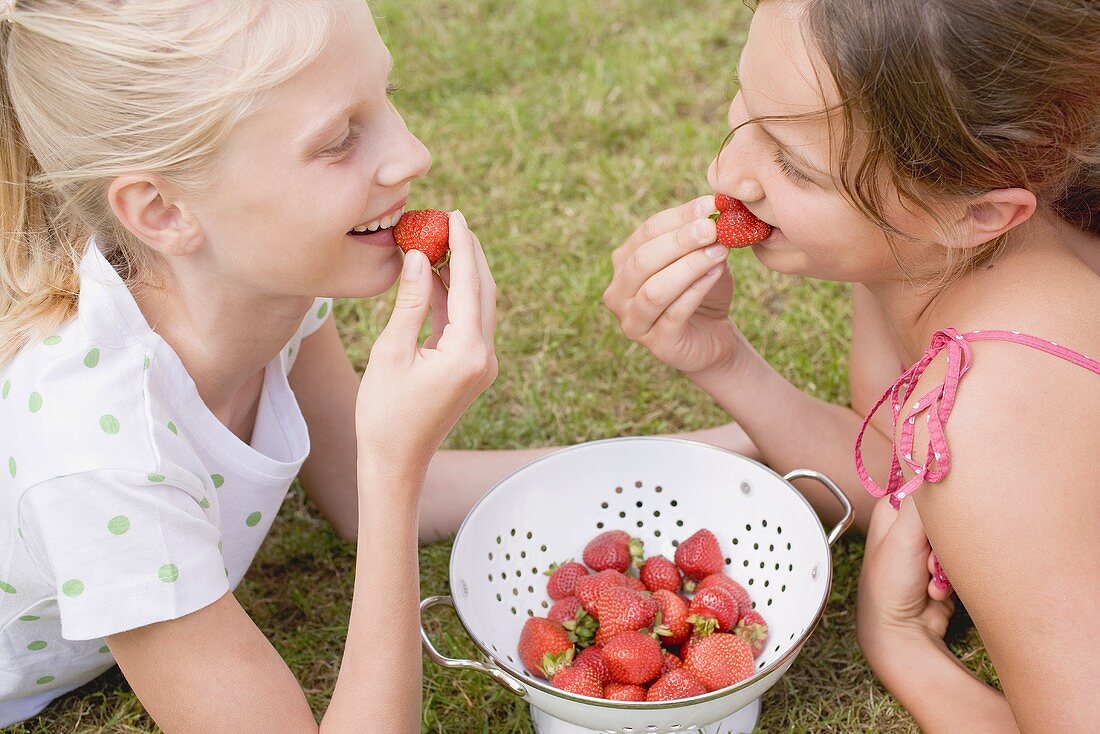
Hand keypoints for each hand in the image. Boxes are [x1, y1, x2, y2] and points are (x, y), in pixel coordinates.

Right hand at [354, 211, 497, 480]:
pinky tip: (436, 276)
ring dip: (463, 274)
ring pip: (480, 306)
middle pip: (485, 291)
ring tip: (439, 240)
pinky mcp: (472, 369)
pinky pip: (469, 323)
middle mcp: (484, 357)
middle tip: (450, 220)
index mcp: (467, 353)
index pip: (470, 285)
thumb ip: (411, 302)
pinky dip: (456, 298)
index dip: (463, 246)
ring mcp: (482, 365)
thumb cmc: (384, 413)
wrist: (395, 462)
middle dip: (470, 254)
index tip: (454, 214)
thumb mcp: (391, 351)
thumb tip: (421, 257)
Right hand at [602, 195, 742, 375]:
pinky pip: (674, 314)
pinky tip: (717, 273)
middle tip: (711, 228)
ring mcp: (633, 321)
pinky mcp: (657, 344)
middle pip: (643, 260)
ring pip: (654, 290)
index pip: (646, 232)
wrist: (713, 335)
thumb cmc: (703, 291)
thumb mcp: (701, 257)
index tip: (710, 205)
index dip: (679, 217)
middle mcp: (618, 292)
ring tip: (719, 251)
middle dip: (679, 241)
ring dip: (689, 267)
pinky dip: (696, 290)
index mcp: (624, 263)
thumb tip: (712, 206)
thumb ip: (700, 236)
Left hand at [857, 496, 955, 671]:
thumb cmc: (889, 584)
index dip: (938, 503)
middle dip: (944, 541)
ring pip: (956, 540)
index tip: (940, 518)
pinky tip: (935, 591)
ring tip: (931, 577)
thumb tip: (932, 462)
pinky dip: (950, 579)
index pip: (925, 486)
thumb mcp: (903, 536)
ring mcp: (925, 548)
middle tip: (930, 556)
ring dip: (947, 563)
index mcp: (892, 509)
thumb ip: (922, 501)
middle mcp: (907, 525)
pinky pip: (959, 563)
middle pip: (946, 516)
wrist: (901, 632)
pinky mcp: (941, 569)